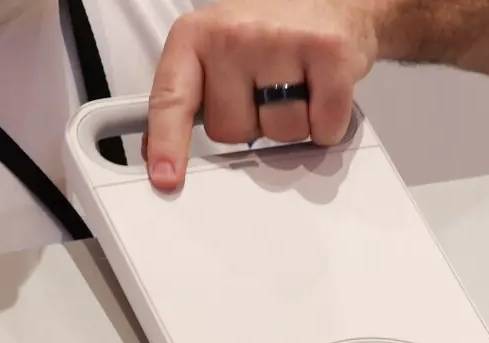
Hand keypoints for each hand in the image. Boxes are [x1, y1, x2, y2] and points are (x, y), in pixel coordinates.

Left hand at [144, 0, 381, 190]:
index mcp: (196, 36)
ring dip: (294, 123)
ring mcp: (279, 41)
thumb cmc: (272, 30)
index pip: (172, 99)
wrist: (329, 2)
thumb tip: (159, 149)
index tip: (165, 178)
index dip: (168, 143)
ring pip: (280, 134)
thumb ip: (190, 97)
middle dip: (254, 122)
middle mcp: (232, 34)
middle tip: (268, 87)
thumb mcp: (216, 51)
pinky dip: (328, 123)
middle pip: (233, 132)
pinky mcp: (327, 52)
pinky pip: (322, 126)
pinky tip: (323, 90)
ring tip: (298, 84)